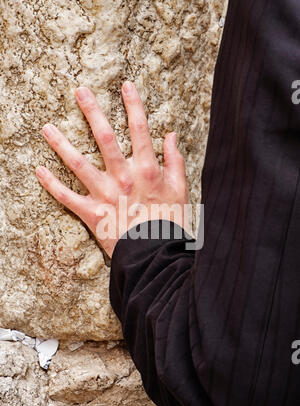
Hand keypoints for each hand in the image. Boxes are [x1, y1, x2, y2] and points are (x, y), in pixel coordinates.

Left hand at [36, 81, 188, 257]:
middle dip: (92, 111)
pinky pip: (66, 198)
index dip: (133, 104)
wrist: (156, 254)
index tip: (125, 85)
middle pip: (104, 137)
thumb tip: (171, 135)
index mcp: (147, 169)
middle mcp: (123, 176)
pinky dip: (50, 184)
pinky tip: (38, 170)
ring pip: (78, 164)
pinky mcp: (91, 213)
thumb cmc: (170, 222)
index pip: (139, 129)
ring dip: (60, 144)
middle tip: (79, 91)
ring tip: (46, 127)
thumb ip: (175, 161)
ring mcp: (105, 194)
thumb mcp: (180, 190)